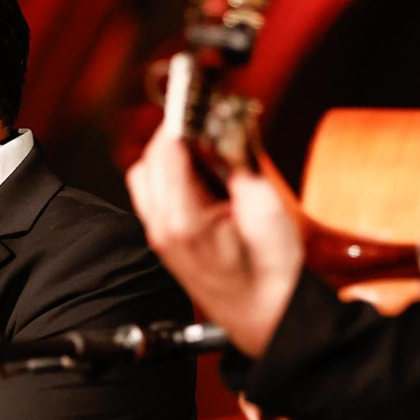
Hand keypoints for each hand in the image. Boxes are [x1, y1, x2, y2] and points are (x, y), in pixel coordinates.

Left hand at [125, 125, 303, 356]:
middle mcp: (161, 227)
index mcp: (184, 220)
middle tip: (217, 125)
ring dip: (174, 153)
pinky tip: (205, 178)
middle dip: (181, 133)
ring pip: (147, 172)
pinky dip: (173, 173)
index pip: (169, 149)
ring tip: (214, 155)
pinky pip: (154, 191)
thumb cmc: (272, 276)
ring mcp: (157, 234)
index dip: (188, 117)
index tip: (206, 99)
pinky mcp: (164, 237)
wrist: (268, 320)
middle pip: (153, 157)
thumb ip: (242, 160)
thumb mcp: (267, 209)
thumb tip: (230, 119)